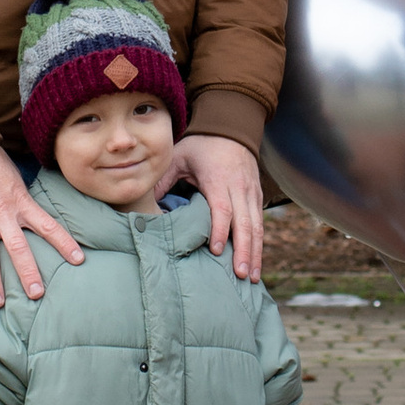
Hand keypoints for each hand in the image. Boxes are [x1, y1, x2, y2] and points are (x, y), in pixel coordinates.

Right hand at [0, 141, 81, 307]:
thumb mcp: (17, 182)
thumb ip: (26, 204)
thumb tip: (40, 224)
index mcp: (21, 203)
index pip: (48, 226)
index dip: (64, 243)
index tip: (79, 260)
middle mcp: (2, 214)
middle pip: (18, 248)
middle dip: (28, 272)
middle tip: (37, 294)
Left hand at [162, 130, 267, 278]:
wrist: (231, 127)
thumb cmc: (201, 145)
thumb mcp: (179, 156)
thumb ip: (163, 179)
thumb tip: (144, 204)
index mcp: (219, 179)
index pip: (222, 208)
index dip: (220, 229)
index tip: (217, 251)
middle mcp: (239, 188)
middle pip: (245, 223)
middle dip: (244, 250)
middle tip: (240, 275)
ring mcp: (251, 193)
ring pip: (257, 226)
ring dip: (255, 252)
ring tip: (251, 277)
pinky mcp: (257, 197)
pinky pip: (260, 223)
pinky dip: (259, 244)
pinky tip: (255, 262)